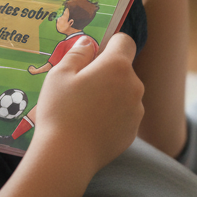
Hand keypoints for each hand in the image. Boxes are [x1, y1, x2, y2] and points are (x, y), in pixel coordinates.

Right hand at [33, 32, 143, 175]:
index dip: (110, 43)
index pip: (125, 41)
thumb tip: (88, 43)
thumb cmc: (61, 110)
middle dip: (106, 71)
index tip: (93, 54)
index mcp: (117, 66)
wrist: (68, 155)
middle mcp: (134, 86)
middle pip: (123, 69)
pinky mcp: (132, 132)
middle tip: (79, 84)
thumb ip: (77, 53)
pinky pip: (123, 113)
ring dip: (109, 93)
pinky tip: (90, 124)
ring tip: (83, 107)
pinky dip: (111, 114)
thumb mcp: (59, 74)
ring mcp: (136, 111)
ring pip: (124, 92)